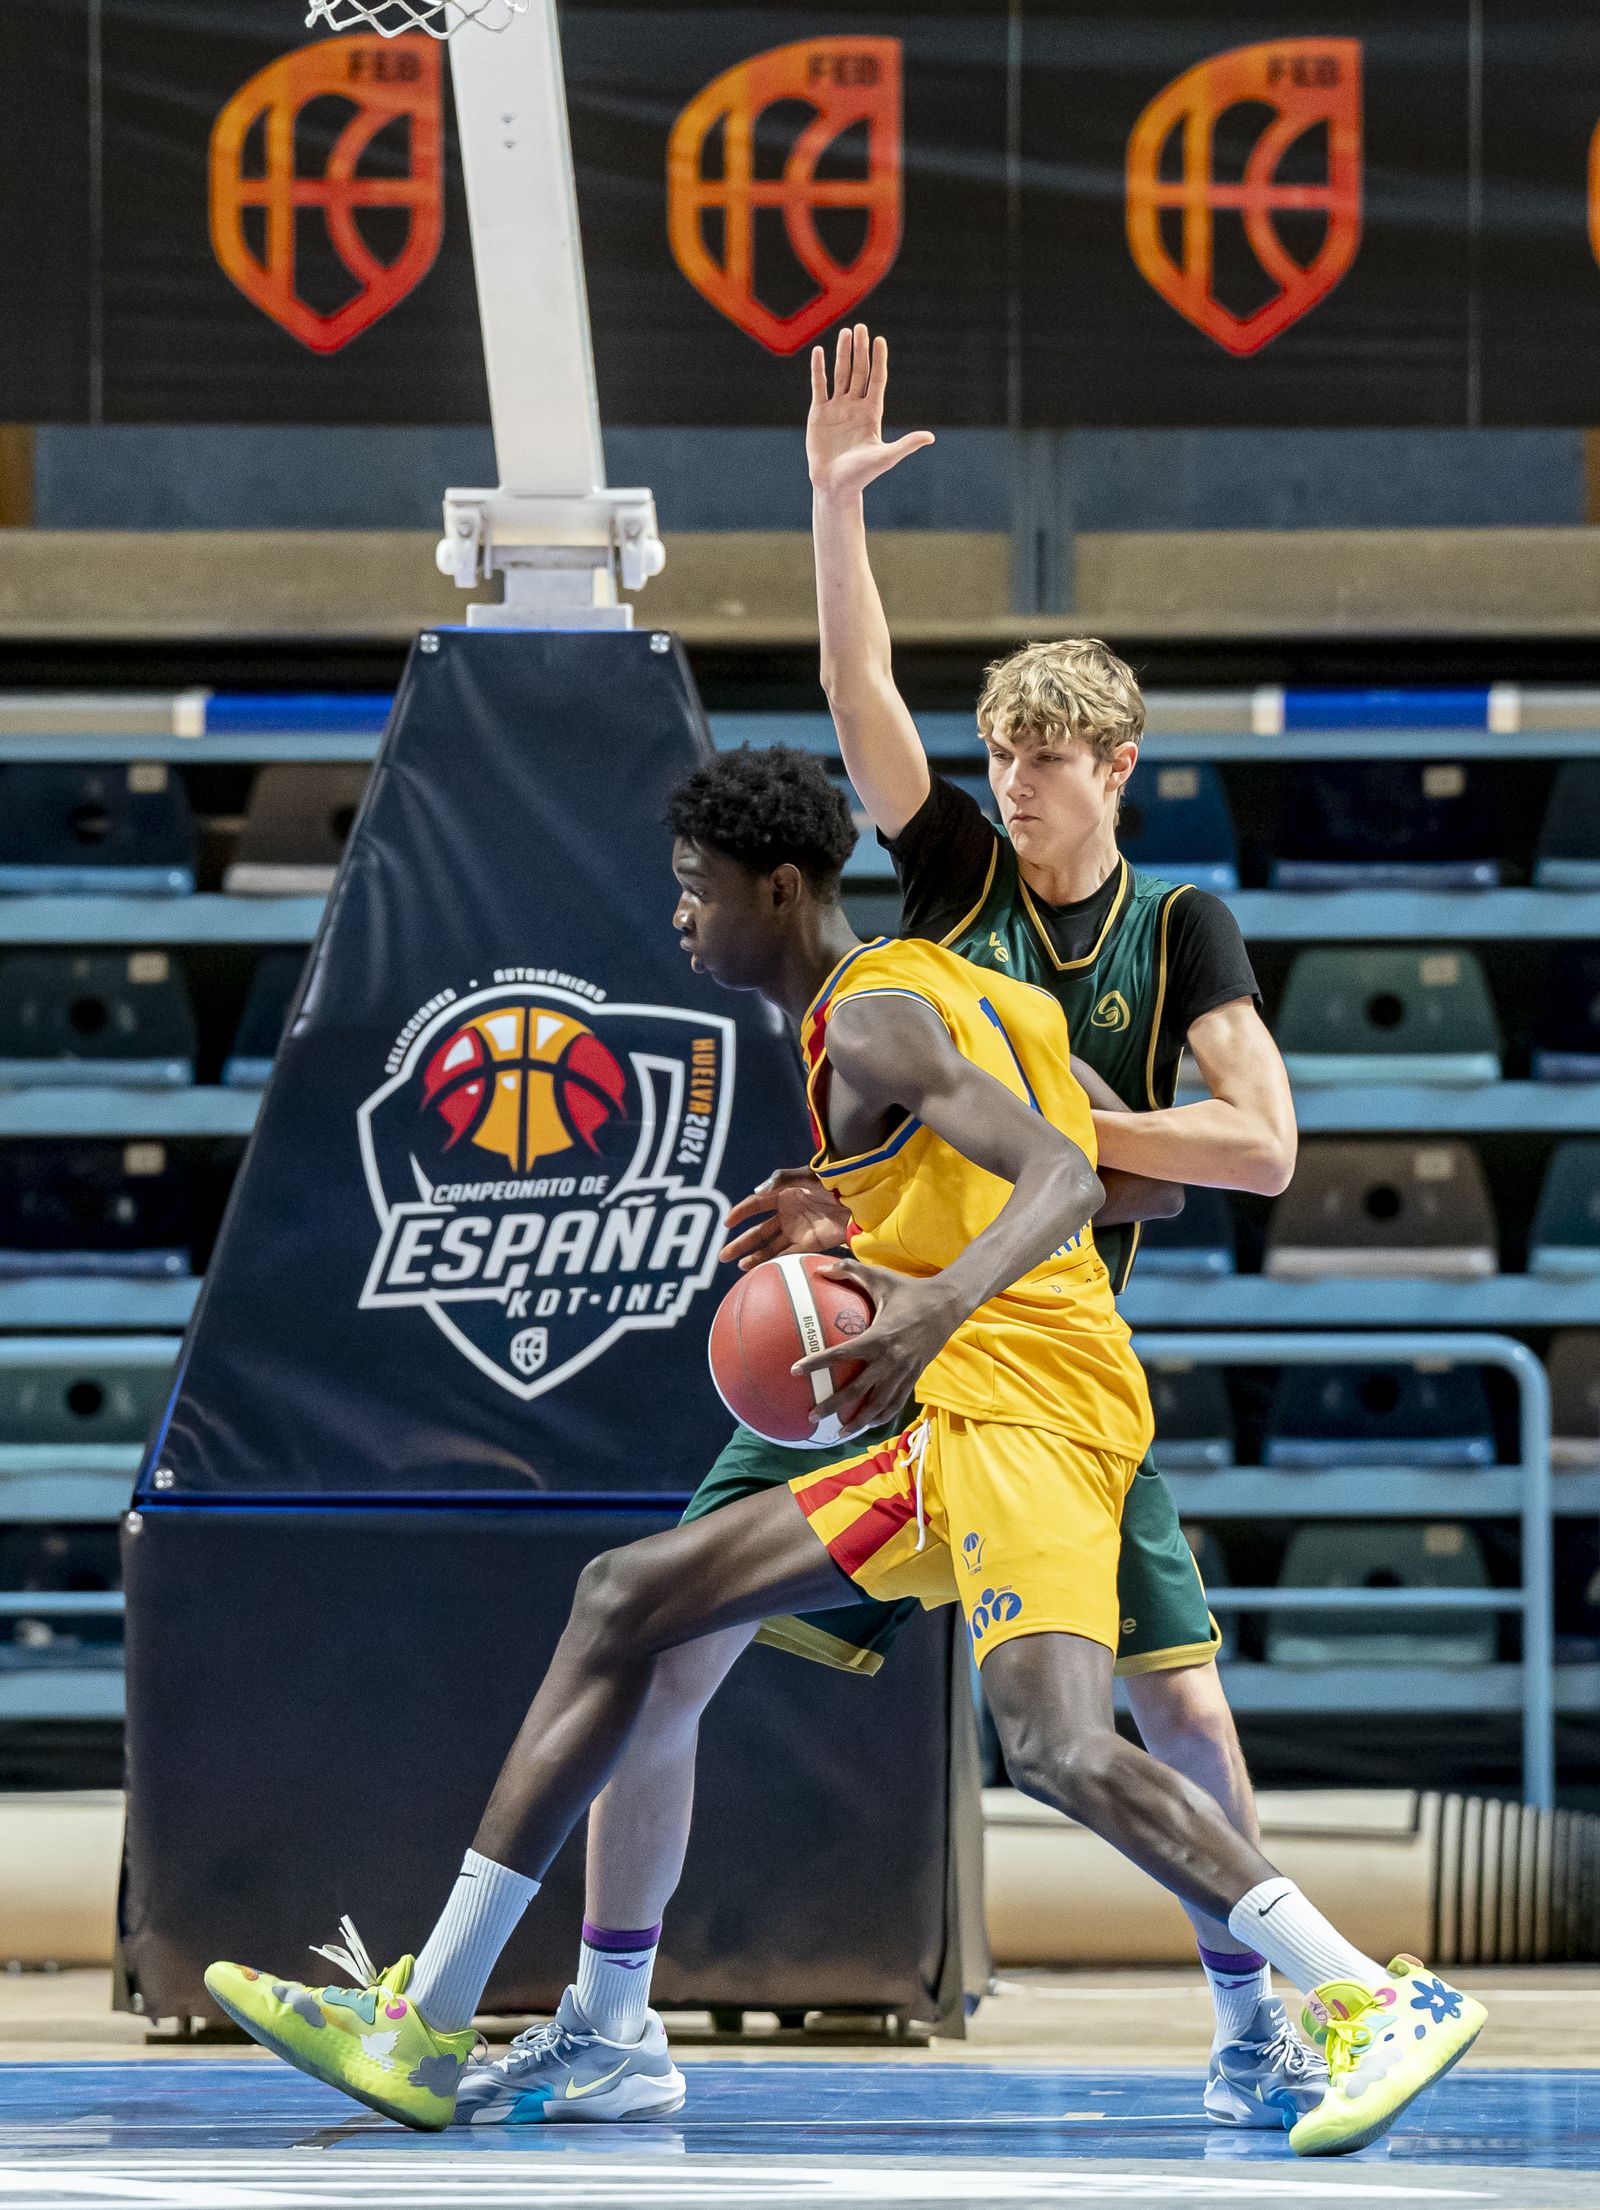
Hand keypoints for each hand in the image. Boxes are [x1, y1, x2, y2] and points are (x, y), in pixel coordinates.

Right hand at [719, 1167, 851, 1270]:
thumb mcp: (807, 1175)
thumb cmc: (833, 1182)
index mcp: (783, 1194)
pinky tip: (761, 1269)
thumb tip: (757, 1192)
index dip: (740, 1213)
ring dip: (754, 1256)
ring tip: (738, 1266)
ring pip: (769, 1246)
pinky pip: (787, 1255)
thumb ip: (782, 1180)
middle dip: (741, 1243)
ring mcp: (796, 1230)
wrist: (859, 1200)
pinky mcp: (808, 1243)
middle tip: (722, 1255)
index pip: (756, 1205)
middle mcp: (786, 1214)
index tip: (726, 1223)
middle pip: (758, 1231)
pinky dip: (774, 1262)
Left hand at [791, 1257, 961, 1434]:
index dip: (817, 1362)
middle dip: (833, 1405)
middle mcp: (891, 1359)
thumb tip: (820, 1268)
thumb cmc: (911, 1290)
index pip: (842, 1354)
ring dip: (858, 1421)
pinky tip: (867, 1424)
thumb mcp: (881, 1278)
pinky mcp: (914, 1377)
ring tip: (838, 1432)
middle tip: (812, 1415)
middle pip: (857, 1390)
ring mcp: (904, 1371)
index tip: (795, 1370)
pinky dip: (881, 1416)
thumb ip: (850, 1271)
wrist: (949, 1305)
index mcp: (879, 1336)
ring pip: (878, 1404)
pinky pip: (896, 1402)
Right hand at [808, 324, 933, 502]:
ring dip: (842, 353)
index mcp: (872, 413)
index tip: (879, 340)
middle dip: (860, 350)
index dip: (878, 360)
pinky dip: (819, 369)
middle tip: (860, 327)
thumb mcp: (887, 457)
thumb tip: (931, 437)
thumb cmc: (862, 475)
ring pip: (840, 374)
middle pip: (859, 371)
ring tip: (845, 332)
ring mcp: (837, 408)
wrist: (835, 486)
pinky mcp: (819, 413)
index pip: (877, 380)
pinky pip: (819, 386)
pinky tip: (819, 352)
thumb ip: (907, 444)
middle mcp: (855, 406)